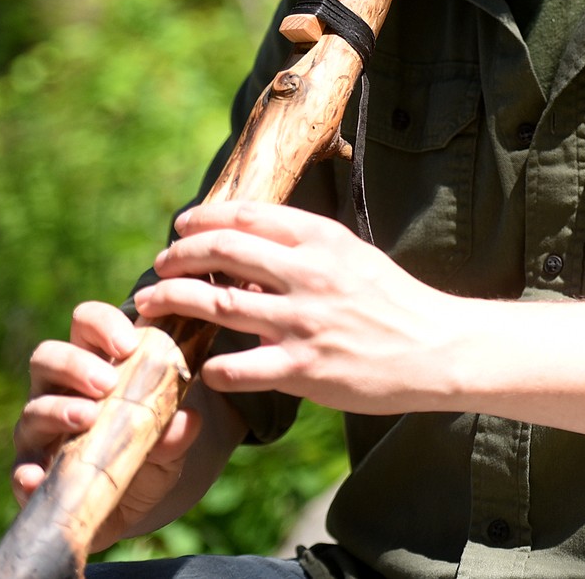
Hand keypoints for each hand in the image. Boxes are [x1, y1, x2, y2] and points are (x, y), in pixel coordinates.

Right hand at [11, 300, 203, 549]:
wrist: (128, 504)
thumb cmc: (146, 452)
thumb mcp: (170, 441)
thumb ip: (178, 428)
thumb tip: (188, 419)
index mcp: (95, 362)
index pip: (87, 322)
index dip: (103, 324)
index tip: (130, 344)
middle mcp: (59, 389)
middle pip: (48, 356)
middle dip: (76, 364)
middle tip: (108, 382)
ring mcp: (40, 430)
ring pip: (33, 407)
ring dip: (58, 409)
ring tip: (89, 416)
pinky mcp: (30, 473)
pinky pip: (20, 468)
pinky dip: (27, 470)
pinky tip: (39, 476)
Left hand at [133, 202, 459, 413]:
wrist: (434, 347)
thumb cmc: (390, 300)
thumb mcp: (350, 256)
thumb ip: (301, 249)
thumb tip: (243, 251)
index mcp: (322, 239)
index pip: (248, 215)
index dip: (205, 218)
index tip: (182, 226)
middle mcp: (309, 273)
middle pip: (224, 251)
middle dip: (179, 254)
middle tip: (159, 263)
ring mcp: (304, 322)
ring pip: (219, 304)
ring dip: (175, 301)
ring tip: (150, 304)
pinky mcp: (304, 368)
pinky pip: (238, 367)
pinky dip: (212, 365)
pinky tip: (204, 366)